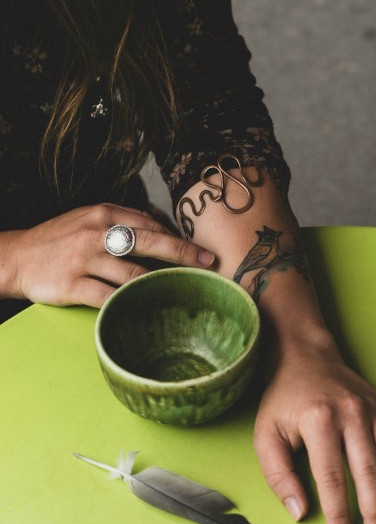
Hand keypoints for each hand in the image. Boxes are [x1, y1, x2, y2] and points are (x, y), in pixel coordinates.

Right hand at [8, 203, 214, 307]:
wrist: (15, 257)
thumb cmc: (59, 239)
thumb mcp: (88, 218)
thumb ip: (122, 221)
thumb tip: (162, 227)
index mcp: (104, 214)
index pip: (150, 224)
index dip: (178, 237)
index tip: (201, 250)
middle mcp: (96, 233)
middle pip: (149, 242)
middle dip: (183, 253)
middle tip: (208, 262)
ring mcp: (84, 259)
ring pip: (133, 273)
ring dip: (161, 284)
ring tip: (183, 293)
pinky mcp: (72, 284)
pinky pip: (108, 297)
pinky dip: (129, 304)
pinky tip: (147, 309)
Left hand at [253, 338, 375, 523]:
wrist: (305, 357)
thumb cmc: (283, 400)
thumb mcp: (265, 434)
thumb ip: (278, 475)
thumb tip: (300, 512)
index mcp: (319, 421)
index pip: (333, 479)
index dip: (340, 515)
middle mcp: (351, 414)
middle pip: (370, 473)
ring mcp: (373, 409)